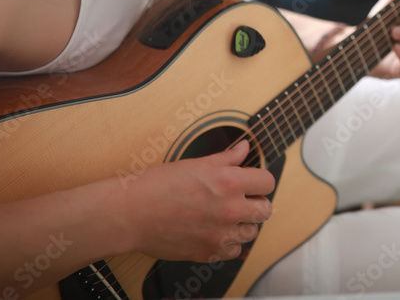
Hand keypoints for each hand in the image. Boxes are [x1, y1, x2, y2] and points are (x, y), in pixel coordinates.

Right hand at [120, 140, 274, 261]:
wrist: (131, 213)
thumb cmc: (158, 185)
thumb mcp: (196, 163)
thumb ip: (227, 158)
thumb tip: (244, 148)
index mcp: (230, 182)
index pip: (267, 182)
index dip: (260, 180)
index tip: (253, 182)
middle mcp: (230, 209)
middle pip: (265, 210)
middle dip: (256, 203)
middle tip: (243, 200)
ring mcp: (220, 234)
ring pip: (252, 232)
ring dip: (244, 224)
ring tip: (228, 216)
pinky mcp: (209, 252)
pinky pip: (234, 251)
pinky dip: (229, 243)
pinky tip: (217, 232)